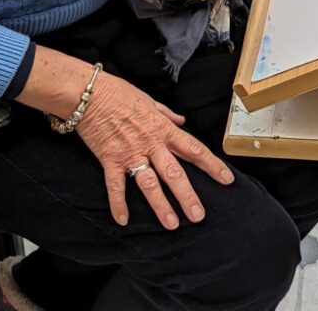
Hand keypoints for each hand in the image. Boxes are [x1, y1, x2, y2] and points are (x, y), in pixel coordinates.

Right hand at [75, 70, 234, 229]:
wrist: (90, 93)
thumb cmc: (120, 93)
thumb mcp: (149, 100)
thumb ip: (167, 114)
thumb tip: (181, 120)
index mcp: (162, 129)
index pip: (193, 149)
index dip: (212, 165)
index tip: (226, 179)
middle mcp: (150, 143)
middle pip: (174, 173)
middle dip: (188, 196)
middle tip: (199, 216)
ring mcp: (130, 152)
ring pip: (149, 184)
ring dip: (161, 205)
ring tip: (172, 224)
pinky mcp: (110, 159)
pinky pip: (115, 186)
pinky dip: (118, 204)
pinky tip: (122, 220)